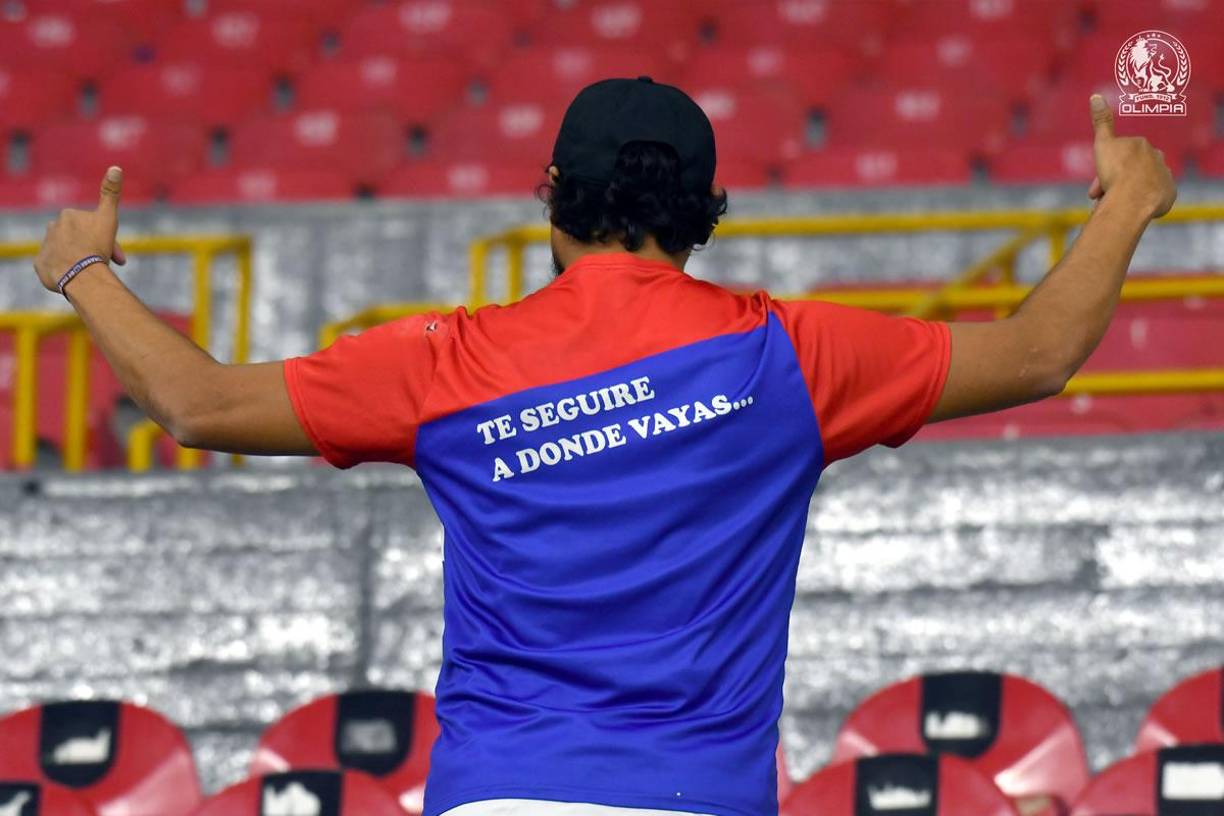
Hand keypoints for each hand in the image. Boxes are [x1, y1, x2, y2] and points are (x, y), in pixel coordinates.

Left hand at [34, 166, 127, 292]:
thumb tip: (116, 167)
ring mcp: (45, 246)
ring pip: (66, 251)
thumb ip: (110, 193)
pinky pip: (54, 264)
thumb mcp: (109, 218)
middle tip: (108, 265)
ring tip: (90, 272)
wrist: (80, 275)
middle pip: (78, 238)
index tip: (118, 257)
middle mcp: (53, 227)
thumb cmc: (96, 247)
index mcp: (68, 215)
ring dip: (79, 258)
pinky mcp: (40, 264)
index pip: (91, 226)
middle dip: (93, 250)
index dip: (107, 239)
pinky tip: (75, 276)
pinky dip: (65, 269)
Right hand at [1085, 94, 1176, 217]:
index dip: (1104, 170)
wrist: (1133, 199)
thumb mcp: (1102, 144)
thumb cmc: (1116, 172)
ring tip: (1115, 205)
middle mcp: (1156, 157)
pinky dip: (1142, 202)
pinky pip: (1154, 197)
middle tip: (1099, 198)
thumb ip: (1101, 121)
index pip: (1120, 156)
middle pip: (1131, 170)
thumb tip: (1096, 95)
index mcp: (1141, 144)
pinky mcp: (1168, 194)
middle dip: (1114, 183)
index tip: (1094, 186)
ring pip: (1142, 184)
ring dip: (1127, 193)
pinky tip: (1132, 209)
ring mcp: (1164, 176)